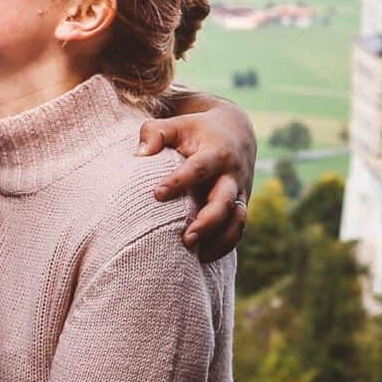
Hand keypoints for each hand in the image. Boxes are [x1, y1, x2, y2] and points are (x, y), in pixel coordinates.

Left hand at [136, 104, 255, 261]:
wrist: (237, 132)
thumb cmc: (196, 130)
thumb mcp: (177, 124)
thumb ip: (155, 133)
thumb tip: (141, 155)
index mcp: (216, 153)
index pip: (199, 169)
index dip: (179, 182)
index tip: (157, 195)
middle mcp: (232, 175)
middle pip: (225, 201)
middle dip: (208, 222)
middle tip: (186, 239)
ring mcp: (240, 193)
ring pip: (237, 221)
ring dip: (219, 240)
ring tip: (196, 256)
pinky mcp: (241, 206)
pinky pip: (238, 230)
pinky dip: (224, 245)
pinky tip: (202, 257)